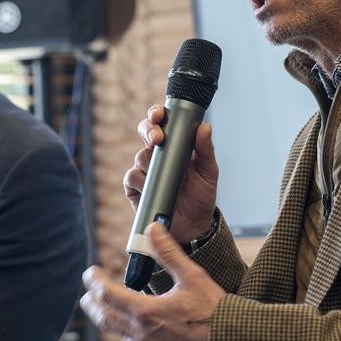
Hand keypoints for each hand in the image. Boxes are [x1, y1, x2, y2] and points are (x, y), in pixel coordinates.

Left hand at [81, 222, 224, 340]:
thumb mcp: (193, 278)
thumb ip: (169, 253)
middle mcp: (143, 335)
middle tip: (88, 294)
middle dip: (93, 304)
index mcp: (146, 312)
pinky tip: (138, 329)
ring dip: (110, 320)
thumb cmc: (217, 314)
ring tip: (107, 310)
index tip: (90, 273)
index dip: (94, 282)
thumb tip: (153, 229)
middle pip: (104, 318)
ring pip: (119, 335)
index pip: (106, 295)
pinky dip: (130, 334)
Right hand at [124, 105, 218, 243]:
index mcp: (174, 146)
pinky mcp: (135, 188)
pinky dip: (141, 181)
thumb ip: (206, 149)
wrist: (193, 226)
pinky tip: (151, 188)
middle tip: (158, 139)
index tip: (160, 115)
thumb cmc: (201, 197)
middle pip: (145, 132)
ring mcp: (144, 171)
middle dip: (149, 130)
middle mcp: (157, 155)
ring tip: (164, 176)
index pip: (162, 124)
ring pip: (139, 156)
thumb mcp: (208, 172)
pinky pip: (132, 177)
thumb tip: (205, 127)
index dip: (157, 115)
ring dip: (150, 162)